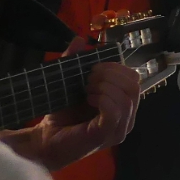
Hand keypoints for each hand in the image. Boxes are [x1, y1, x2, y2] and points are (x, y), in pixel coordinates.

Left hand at [0, 44, 140, 170]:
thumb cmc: (60, 115)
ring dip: (105, 86)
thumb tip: (80, 39)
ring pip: (127, 97)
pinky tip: (89, 98)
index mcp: (123, 105)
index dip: (115, 67)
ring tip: (86, 90)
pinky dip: (103, 98)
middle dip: (111, 74)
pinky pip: (116, 110)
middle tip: (88, 79)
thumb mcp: (68, 83)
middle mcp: (127, 118)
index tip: (92, 69)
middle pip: (134, 85)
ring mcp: (119, 129)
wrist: (44, 140)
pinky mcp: (107, 135)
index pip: (134, 79)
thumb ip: (74, 61)